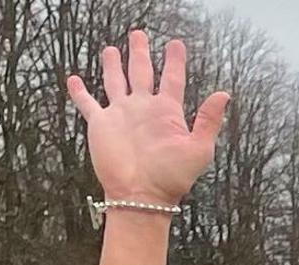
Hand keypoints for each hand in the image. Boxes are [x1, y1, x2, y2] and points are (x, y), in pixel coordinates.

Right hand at [67, 30, 229, 206]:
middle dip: (140, 52)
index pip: (172, 78)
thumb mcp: (198, 149)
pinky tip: (74, 79)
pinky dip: (80, 92)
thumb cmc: (171, 178)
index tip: (176, 44)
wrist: (140, 196)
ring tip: (111, 49)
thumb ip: (208, 120)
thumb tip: (224, 94)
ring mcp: (121, 115)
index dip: (174, 61)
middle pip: (142, 72)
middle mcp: (143, 109)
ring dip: (113, 65)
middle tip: (138, 34)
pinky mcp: (101, 125)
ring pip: (115, 81)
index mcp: (167, 112)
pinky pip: (88, 104)